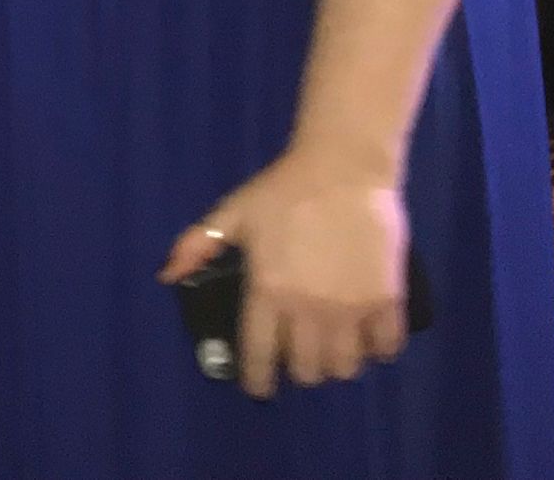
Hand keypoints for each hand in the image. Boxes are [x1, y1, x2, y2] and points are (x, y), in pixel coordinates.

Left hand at [160, 151, 409, 397]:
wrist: (343, 168)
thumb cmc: (284, 191)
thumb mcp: (234, 214)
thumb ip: (198, 245)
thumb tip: (166, 275)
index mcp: (269, 291)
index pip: (260, 356)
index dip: (257, 379)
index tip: (259, 386)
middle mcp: (310, 309)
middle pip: (307, 371)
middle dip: (299, 369)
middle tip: (297, 353)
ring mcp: (351, 308)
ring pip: (345, 367)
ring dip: (336, 364)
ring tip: (331, 347)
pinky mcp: (387, 300)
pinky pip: (386, 348)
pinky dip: (377, 351)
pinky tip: (368, 338)